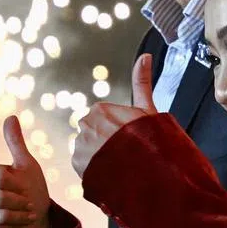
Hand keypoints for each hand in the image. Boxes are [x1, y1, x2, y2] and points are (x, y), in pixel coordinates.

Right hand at [0, 116, 51, 227]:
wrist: (35, 218)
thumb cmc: (30, 189)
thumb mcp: (26, 165)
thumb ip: (16, 143)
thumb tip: (11, 116)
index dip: (18, 185)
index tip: (27, 188)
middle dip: (19, 202)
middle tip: (29, 204)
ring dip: (18, 217)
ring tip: (24, 215)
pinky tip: (12, 226)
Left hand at [72, 53, 156, 178]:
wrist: (146, 169)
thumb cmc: (149, 138)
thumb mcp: (148, 108)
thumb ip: (142, 81)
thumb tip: (145, 56)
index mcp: (100, 109)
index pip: (105, 121)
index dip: (119, 132)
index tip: (129, 140)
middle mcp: (85, 124)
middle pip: (94, 134)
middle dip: (106, 143)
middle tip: (124, 153)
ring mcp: (79, 144)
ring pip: (88, 149)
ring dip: (99, 156)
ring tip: (117, 165)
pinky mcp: (77, 163)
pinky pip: (84, 165)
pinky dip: (94, 168)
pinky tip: (109, 171)